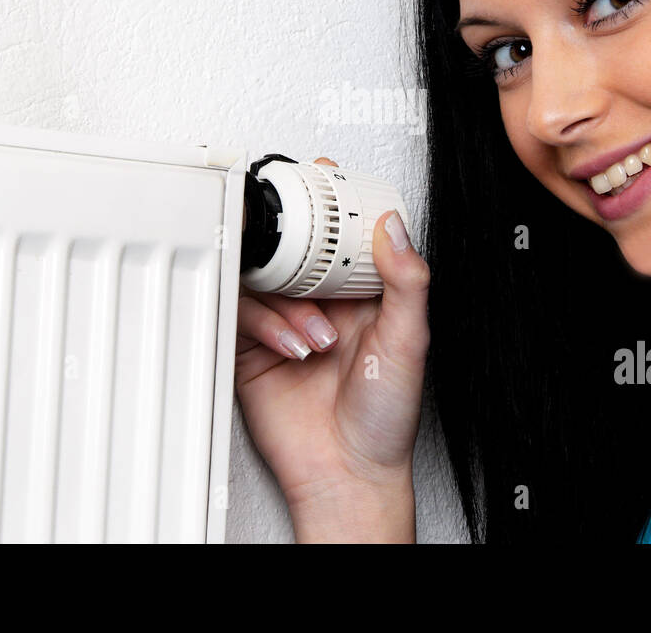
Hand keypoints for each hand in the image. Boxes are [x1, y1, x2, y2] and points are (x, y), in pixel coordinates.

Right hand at [234, 157, 429, 541]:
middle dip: (298, 249)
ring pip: (264, 280)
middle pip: (294, 250)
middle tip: (299, 243)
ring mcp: (284, 323)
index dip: (333, 205)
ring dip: (288, 304)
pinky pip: (241, 314)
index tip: (327, 178)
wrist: (347, 472)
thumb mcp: (408, 342)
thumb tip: (395, 227)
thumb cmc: (384, 419)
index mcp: (362, 294)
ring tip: (316, 337)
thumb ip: (406, 281)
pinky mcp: (252, 347)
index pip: (343, 236)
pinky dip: (264, 325)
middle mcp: (321, 303)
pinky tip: (291, 348)